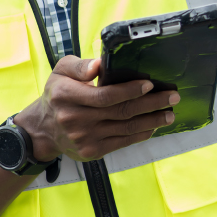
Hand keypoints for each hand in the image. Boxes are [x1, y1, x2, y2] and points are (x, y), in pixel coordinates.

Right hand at [13, 56, 178, 162]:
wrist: (43, 129)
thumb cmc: (58, 94)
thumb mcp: (61, 71)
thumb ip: (79, 66)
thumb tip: (99, 65)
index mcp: (66, 95)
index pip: (105, 95)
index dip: (130, 91)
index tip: (149, 84)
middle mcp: (75, 118)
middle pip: (121, 112)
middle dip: (151, 104)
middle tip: (172, 97)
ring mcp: (84, 138)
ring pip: (126, 128)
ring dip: (152, 121)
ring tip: (170, 113)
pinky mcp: (92, 151)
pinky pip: (123, 142)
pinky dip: (141, 133)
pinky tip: (154, 126)